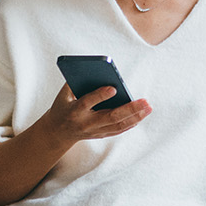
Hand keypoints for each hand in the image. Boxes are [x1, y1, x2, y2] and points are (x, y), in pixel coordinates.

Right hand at [37, 84, 151, 146]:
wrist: (56, 132)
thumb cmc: (63, 107)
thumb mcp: (63, 94)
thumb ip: (77, 82)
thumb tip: (97, 70)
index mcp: (74, 110)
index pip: (88, 102)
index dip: (100, 96)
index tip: (113, 88)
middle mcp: (85, 123)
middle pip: (110, 117)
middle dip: (129, 109)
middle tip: (145, 101)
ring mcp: (94, 131)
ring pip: (118, 125)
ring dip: (135, 117)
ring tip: (148, 107)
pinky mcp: (100, 135)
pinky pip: (118, 130)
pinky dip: (131, 123)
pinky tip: (141, 115)